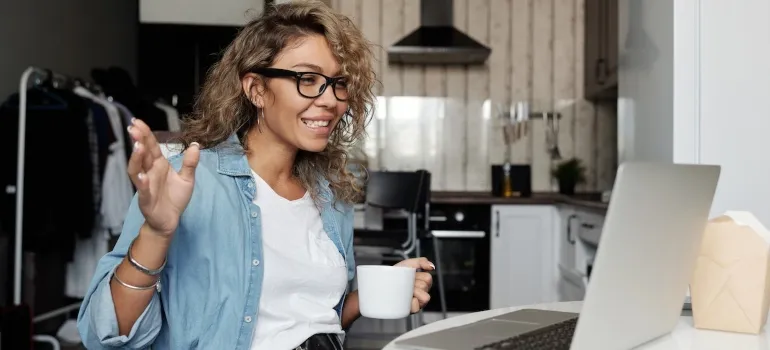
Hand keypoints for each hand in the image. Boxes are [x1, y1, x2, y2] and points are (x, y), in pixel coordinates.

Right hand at [127, 118, 199, 236]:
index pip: (151, 146)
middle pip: (142, 154)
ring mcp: (146, 185)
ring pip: (137, 169)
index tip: (138, 121)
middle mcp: (149, 172)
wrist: (170, 220)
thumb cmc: (175, 198)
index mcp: (159, 165)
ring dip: (136, 158)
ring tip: (138, 146)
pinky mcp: (146, 199)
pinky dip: (141, 182)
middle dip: (138, 141)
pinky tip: (141, 175)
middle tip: (134, 127)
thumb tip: (196, 145)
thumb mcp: (187, 179)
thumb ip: (190, 163)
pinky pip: (142, 189)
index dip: (146, 134)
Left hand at [395, 257, 435, 312]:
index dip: (418, 276)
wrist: (381, 283)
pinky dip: (412, 303)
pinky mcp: (411, 310)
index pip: (427, 278)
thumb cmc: (395, 274)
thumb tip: (432, 267)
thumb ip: (421, 261)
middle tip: (405, 283)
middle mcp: (421, 293)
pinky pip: (417, 307)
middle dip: (414, 283)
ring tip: (404, 291)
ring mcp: (417, 302)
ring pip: (425, 297)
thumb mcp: (408, 264)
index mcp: (422, 283)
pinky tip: (405, 299)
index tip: (409, 276)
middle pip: (425, 286)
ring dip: (414, 292)